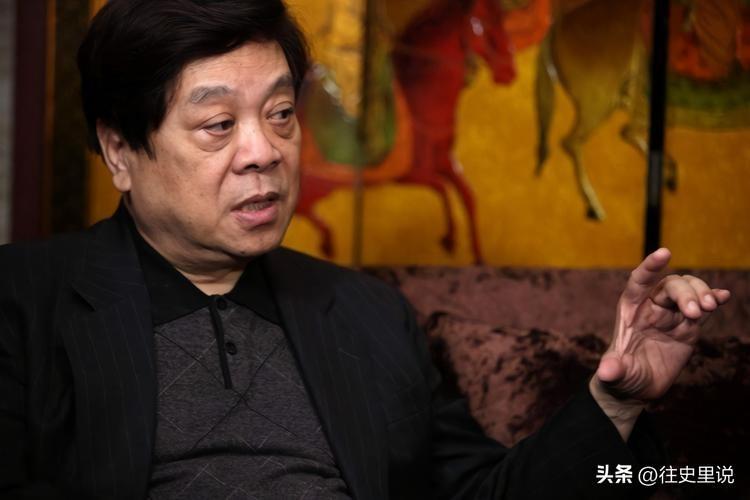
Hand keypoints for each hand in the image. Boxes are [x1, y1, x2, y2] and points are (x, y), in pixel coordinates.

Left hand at [589, 248, 730, 438]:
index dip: (650, 266)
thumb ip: (613, 370)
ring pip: (688, 292)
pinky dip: (714, 299)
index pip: (639, 281)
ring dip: (702, 294)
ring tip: (710, 307)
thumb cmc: (621, 376)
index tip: (665, 252)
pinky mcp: (688, 328)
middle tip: (696, 312)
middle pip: (670, 286)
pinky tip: (723, 297)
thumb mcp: (615, 375)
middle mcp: (651, 307)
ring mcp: (671, 316)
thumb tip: (607, 372)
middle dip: (685, 293)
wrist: (636, 388)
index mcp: (630, 310)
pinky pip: (703, 309)